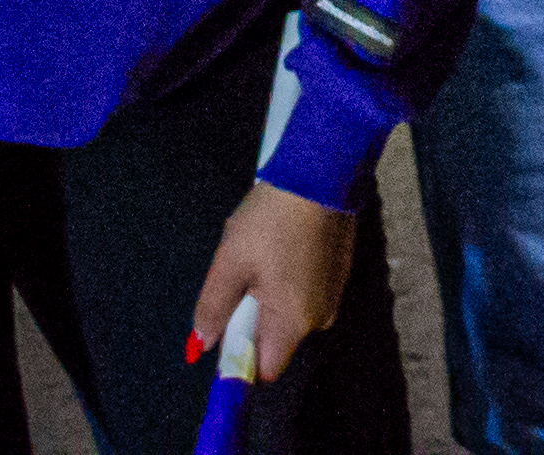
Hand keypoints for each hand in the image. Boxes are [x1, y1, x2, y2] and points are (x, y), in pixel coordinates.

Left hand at [189, 179, 357, 382]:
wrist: (319, 175)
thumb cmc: (270, 222)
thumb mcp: (230, 262)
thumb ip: (214, 308)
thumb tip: (202, 343)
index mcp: (292, 322)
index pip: (266, 368)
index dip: (242, 357)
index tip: (227, 329)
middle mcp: (320, 317)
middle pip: (279, 339)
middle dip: (255, 319)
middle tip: (242, 277)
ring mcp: (334, 293)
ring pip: (292, 313)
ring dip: (272, 297)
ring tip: (262, 255)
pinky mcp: (341, 271)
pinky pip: (308, 292)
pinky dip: (291, 279)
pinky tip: (283, 246)